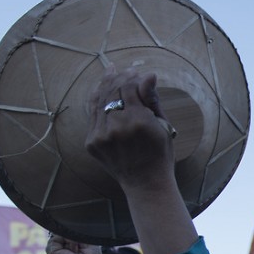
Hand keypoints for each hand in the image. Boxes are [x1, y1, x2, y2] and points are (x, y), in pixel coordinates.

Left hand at [85, 65, 176, 193]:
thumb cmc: (160, 153)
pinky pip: (92, 114)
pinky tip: (103, 91)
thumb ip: (152, 99)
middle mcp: (117, 127)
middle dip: (120, 78)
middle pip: (113, 90)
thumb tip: (148, 75)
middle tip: (126, 71)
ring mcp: (101, 135)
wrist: (146, 183)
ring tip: (112, 73)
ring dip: (106, 85)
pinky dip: (98, 100)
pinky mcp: (91, 142)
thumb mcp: (162, 125)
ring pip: (99, 100)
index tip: (139, 72)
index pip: (129, 87)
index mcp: (138, 121)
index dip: (133, 77)